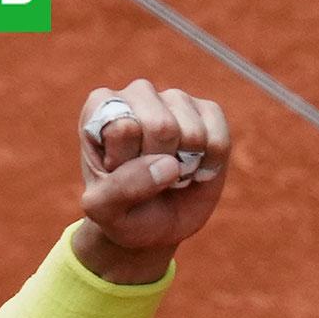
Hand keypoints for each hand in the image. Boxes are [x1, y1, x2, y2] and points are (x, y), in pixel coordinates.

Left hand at [72, 79, 230, 280]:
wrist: (154, 223)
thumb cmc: (121, 211)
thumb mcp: (104, 211)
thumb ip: (119, 189)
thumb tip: (168, 165)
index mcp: (99, 107)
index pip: (122, 128)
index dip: (124, 162)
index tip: (114, 171)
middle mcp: (137, 94)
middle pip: (162, 127)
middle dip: (157, 164)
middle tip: (146, 175)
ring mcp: (175, 99)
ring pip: (192, 134)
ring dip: (184, 167)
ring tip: (167, 172)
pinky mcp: (208, 111)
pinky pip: (219, 139)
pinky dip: (209, 166)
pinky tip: (193, 170)